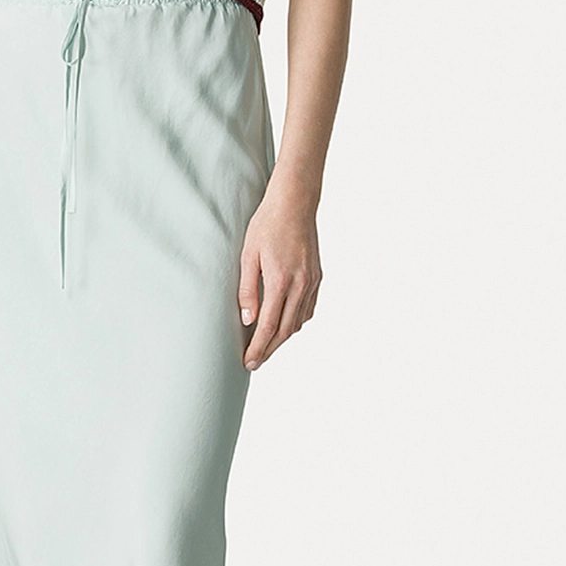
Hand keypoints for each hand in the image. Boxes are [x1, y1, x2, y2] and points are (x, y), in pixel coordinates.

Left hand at [236, 187, 320, 369]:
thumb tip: (247, 320)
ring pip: (299, 322)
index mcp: (281, 281)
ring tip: (267, 346)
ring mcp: (312, 282)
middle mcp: (301, 285)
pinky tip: (285, 324)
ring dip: (283, 337)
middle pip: (286, 331)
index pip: (269, 326)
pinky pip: (308, 309)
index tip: (249, 362)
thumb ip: (247, 290)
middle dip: (270, 349)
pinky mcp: (318, 277)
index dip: (258, 347)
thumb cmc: (267, 225)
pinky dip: (297, 322)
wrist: (295, 203)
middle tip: (255, 362)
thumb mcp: (248, 256)